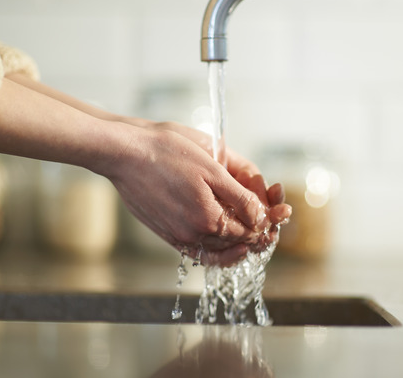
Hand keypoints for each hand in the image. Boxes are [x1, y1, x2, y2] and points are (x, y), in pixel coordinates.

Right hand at [103, 126, 276, 265]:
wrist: (124, 153)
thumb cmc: (166, 152)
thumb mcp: (212, 168)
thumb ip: (240, 197)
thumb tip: (261, 218)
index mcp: (209, 219)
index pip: (250, 230)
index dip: (267, 220)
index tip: (278, 209)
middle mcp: (193, 235)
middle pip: (236, 242)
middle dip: (256, 230)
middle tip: (272, 217)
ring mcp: (177, 237)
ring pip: (218, 249)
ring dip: (237, 239)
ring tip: (251, 225)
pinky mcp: (165, 233)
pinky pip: (197, 250)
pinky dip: (215, 246)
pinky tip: (222, 234)